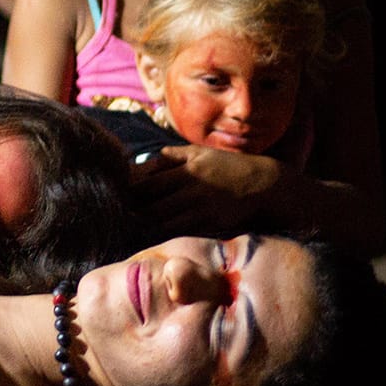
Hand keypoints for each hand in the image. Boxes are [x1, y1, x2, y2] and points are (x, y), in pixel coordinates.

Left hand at [132, 145, 281, 234]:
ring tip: (141, 224)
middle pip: (152, 208)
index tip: (123, 195)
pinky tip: (162, 232)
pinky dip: (168, 233)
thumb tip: (143, 163)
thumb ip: (171, 156)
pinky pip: (182, 233)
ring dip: (150, 226)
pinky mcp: (210, 225)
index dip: (131, 193)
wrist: (261, 184)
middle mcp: (192, 190)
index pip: (147, 185)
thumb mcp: (200, 152)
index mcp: (186, 170)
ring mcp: (201, 210)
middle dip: (136, 212)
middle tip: (126, 214)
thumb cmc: (226, 166)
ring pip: (164, 224)